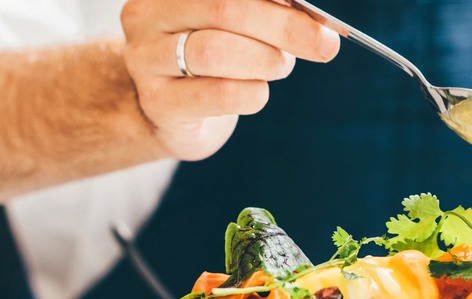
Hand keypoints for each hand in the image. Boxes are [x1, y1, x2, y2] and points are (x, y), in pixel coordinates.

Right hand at [121, 0, 339, 160]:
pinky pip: (220, 94)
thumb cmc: (210, 61)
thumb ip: (261, 10)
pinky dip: (253, 93)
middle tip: (325, 45)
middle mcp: (147, 17)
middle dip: (285, 27)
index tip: (307, 5)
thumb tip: (311, 16)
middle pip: (225, 9)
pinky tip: (258, 93)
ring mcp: (146, 60)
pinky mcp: (160, 103)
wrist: (168, 115)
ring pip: (217, 51)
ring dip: (266, 60)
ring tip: (281, 67)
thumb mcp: (231, 26)